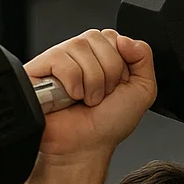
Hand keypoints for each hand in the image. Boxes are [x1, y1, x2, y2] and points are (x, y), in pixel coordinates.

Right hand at [24, 29, 157, 160]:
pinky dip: (72, 83)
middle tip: (99, 96)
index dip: (119, 65)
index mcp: (101, 54)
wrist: (86, 147)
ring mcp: (58, 59)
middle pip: (98, 37)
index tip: (115, 87)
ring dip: (91, 82)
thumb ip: (144, 57)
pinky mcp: (38, 68)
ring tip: (84, 99)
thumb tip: (125, 38)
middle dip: (108, 73)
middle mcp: (79, 53)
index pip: (114, 36)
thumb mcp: (142, 90)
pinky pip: (61, 59)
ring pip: (81, 47)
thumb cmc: (108, 123)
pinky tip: (68, 97)